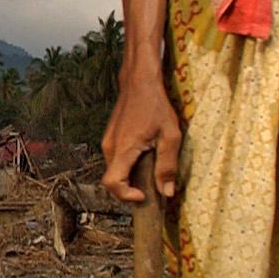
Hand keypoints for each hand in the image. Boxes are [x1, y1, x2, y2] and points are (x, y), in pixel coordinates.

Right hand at [99, 75, 180, 203]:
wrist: (139, 81)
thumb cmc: (155, 104)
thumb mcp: (170, 135)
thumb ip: (167, 165)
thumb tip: (166, 192)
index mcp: (123, 148)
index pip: (112, 183)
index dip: (126, 196)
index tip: (144, 195)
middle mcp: (110, 147)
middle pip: (113, 180)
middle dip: (132, 188)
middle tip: (153, 184)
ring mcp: (108, 142)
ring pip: (115, 170)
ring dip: (131, 176)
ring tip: (152, 166)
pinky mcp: (110, 138)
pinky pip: (116, 160)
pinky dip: (129, 165)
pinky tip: (146, 154)